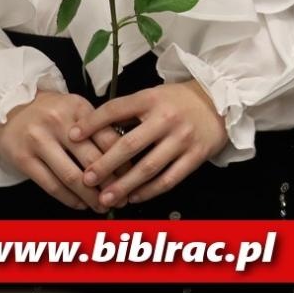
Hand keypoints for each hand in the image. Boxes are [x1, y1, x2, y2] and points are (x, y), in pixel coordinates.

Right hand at [0, 91, 124, 210]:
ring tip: (101, 206)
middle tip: (121, 198)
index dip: (123, 161)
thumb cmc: (49, 111)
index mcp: (78, 109)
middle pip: (92, 160)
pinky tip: (79, 204)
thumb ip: (97, 127)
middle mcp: (59, 123)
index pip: (108, 138)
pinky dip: (68, 199)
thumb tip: (124, 157)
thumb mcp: (75, 109)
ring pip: (71, 177)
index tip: (133, 177)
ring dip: (90, 197)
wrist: (6, 106)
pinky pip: (50, 185)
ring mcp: (39, 141)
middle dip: (110, 184)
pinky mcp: (23, 159)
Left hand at [71, 81, 227, 207]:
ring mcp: (183, 138)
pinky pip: (169, 178)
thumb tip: (90, 128)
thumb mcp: (153, 95)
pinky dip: (150, 190)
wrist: (221, 100)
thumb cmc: (179, 100)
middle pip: (129, 145)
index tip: (72, 136)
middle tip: (86, 179)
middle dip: (105, 164)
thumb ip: (127, 110)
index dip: (91, 123)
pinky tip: (135, 196)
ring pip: (148, 167)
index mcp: (152, 99)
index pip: (115, 110)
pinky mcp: (196, 155)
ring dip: (124, 185)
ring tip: (106, 197)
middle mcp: (167, 118)